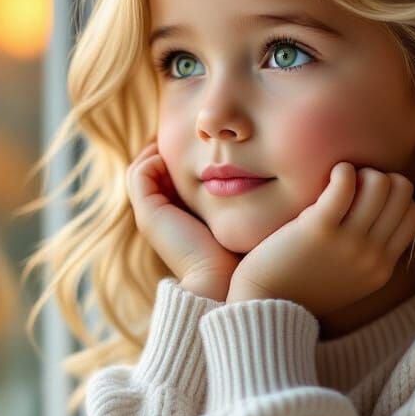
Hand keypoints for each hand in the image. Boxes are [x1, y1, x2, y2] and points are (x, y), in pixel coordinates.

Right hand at [126, 141, 239, 300]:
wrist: (221, 288)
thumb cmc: (243, 260)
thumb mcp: (249, 222)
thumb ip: (251, 201)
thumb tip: (273, 175)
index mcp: (184, 220)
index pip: (178, 178)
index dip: (192, 156)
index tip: (217, 138)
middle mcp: (163, 218)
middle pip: (159, 170)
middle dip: (177, 147)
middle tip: (200, 127)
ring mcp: (152, 216)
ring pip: (147, 168)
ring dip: (163, 146)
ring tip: (189, 129)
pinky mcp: (148, 215)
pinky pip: (140, 173)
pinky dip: (155, 155)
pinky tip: (184, 147)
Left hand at [226, 162, 414, 316]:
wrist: (265, 304)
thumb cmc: (300, 286)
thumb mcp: (349, 279)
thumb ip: (369, 254)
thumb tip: (378, 215)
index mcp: (382, 268)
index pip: (413, 214)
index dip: (395, 196)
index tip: (369, 196)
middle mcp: (372, 256)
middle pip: (402, 193)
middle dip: (381, 178)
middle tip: (355, 184)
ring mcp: (349, 243)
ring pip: (380, 184)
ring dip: (361, 172)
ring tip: (340, 179)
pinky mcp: (320, 229)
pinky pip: (346, 183)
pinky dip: (342, 171)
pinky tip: (331, 175)